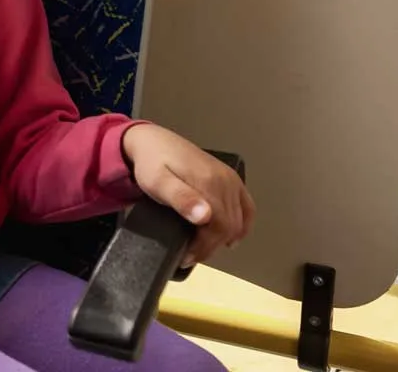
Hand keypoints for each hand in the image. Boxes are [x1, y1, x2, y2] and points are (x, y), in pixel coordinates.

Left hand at [122, 124, 255, 268]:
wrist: (151, 141)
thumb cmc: (150, 164)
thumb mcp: (157, 183)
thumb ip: (181, 199)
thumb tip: (205, 217)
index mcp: (209, 183)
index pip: (218, 226)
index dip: (204, 247)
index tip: (186, 257)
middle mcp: (226, 180)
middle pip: (230, 225)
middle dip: (211, 246)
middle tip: (191, 255)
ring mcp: (231, 178)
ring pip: (239, 219)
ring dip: (224, 238)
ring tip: (202, 247)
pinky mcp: (230, 177)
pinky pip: (247, 206)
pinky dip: (242, 224)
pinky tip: (231, 238)